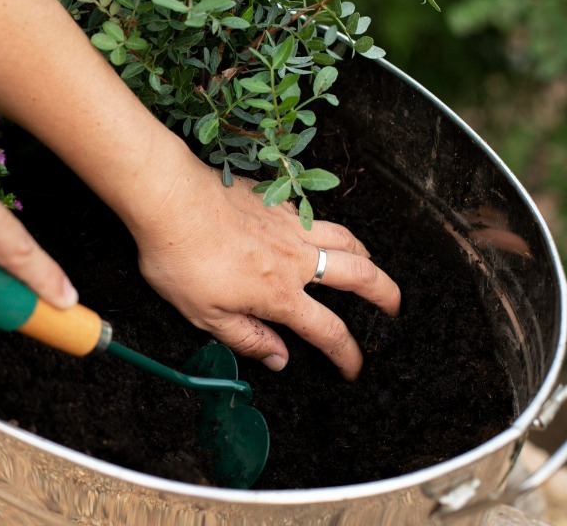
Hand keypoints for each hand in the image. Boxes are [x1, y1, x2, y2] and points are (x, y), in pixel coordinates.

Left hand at [131, 158, 399, 379]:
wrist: (170, 198)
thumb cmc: (180, 257)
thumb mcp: (204, 315)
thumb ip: (246, 337)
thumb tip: (280, 359)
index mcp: (280, 294)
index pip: (328, 332)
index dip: (348, 355)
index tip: (355, 368)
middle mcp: (295, 258)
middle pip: (359, 276)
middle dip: (386, 294)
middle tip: (395, 307)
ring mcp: (290, 224)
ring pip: (345, 238)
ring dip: (365, 255)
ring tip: (370, 265)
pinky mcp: (278, 200)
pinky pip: (316, 216)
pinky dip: (329, 229)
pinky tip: (319, 233)